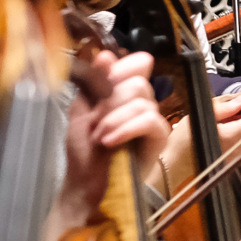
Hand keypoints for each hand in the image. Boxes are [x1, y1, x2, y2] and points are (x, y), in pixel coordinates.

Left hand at [62, 51, 167, 220]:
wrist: (86, 186)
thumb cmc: (84, 152)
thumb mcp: (81, 110)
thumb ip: (93, 82)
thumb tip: (104, 55)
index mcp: (125, 92)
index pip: (138, 63)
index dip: (121, 70)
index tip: (101, 89)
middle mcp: (143, 102)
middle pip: (138, 81)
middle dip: (110, 103)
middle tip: (95, 124)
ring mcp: (154, 120)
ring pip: (143, 100)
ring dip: (114, 119)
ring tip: (100, 138)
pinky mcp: (160, 138)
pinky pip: (150, 120)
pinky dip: (127, 128)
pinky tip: (111, 140)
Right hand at [160, 84, 240, 192]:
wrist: (173, 166)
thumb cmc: (182, 142)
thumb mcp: (199, 116)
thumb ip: (222, 107)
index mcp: (232, 136)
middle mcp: (239, 148)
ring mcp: (236, 156)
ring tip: (230, 116)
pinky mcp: (232, 159)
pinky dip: (239, 133)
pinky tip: (225, 128)